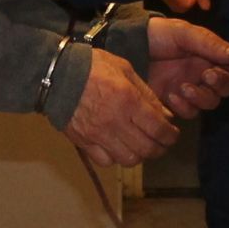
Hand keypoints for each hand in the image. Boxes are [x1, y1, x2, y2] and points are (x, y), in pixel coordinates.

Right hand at [64, 50, 178, 166]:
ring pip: (128, 159)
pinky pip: (106, 161)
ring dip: (140, 155)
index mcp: (128, 100)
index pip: (158, 129)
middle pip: (146, 148)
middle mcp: (115, 121)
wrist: (56, 74)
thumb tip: (166, 115)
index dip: (170, 136)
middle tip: (161, 143)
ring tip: (141, 146)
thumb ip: (147, 94)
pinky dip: (116, 158)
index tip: (172, 134)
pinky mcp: (84, 142)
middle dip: (159, 148)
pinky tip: (118, 147)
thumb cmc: (92, 66)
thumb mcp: (125, 69)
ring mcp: (98, 134)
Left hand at [146, 17, 228, 116]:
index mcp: (211, 54)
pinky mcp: (175, 102)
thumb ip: (210, 45)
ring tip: (184, 87)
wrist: (131, 46)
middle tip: (207, 75)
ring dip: (202, 97)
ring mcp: (191, 88)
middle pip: (226, 88)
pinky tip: (172, 95)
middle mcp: (204, 73)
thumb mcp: (184, 33)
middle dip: (221, 84)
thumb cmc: (159, 34)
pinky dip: (184, 106)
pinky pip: (190, 112)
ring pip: (210, 102)